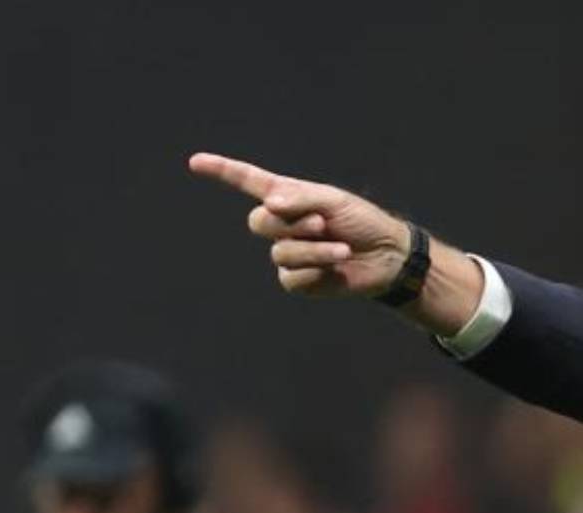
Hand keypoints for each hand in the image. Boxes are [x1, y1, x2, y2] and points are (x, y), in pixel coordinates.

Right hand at [188, 153, 410, 298]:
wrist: (387, 255)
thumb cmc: (362, 221)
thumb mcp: (333, 201)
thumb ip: (300, 198)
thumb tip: (269, 203)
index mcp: (287, 197)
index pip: (247, 181)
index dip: (221, 171)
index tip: (195, 162)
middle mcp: (283, 224)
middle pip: (259, 222)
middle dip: (291, 223)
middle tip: (323, 223)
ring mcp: (288, 253)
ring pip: (279, 252)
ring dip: (314, 250)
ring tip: (342, 248)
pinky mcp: (298, 280)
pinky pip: (292, 277)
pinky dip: (317, 270)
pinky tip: (336, 268)